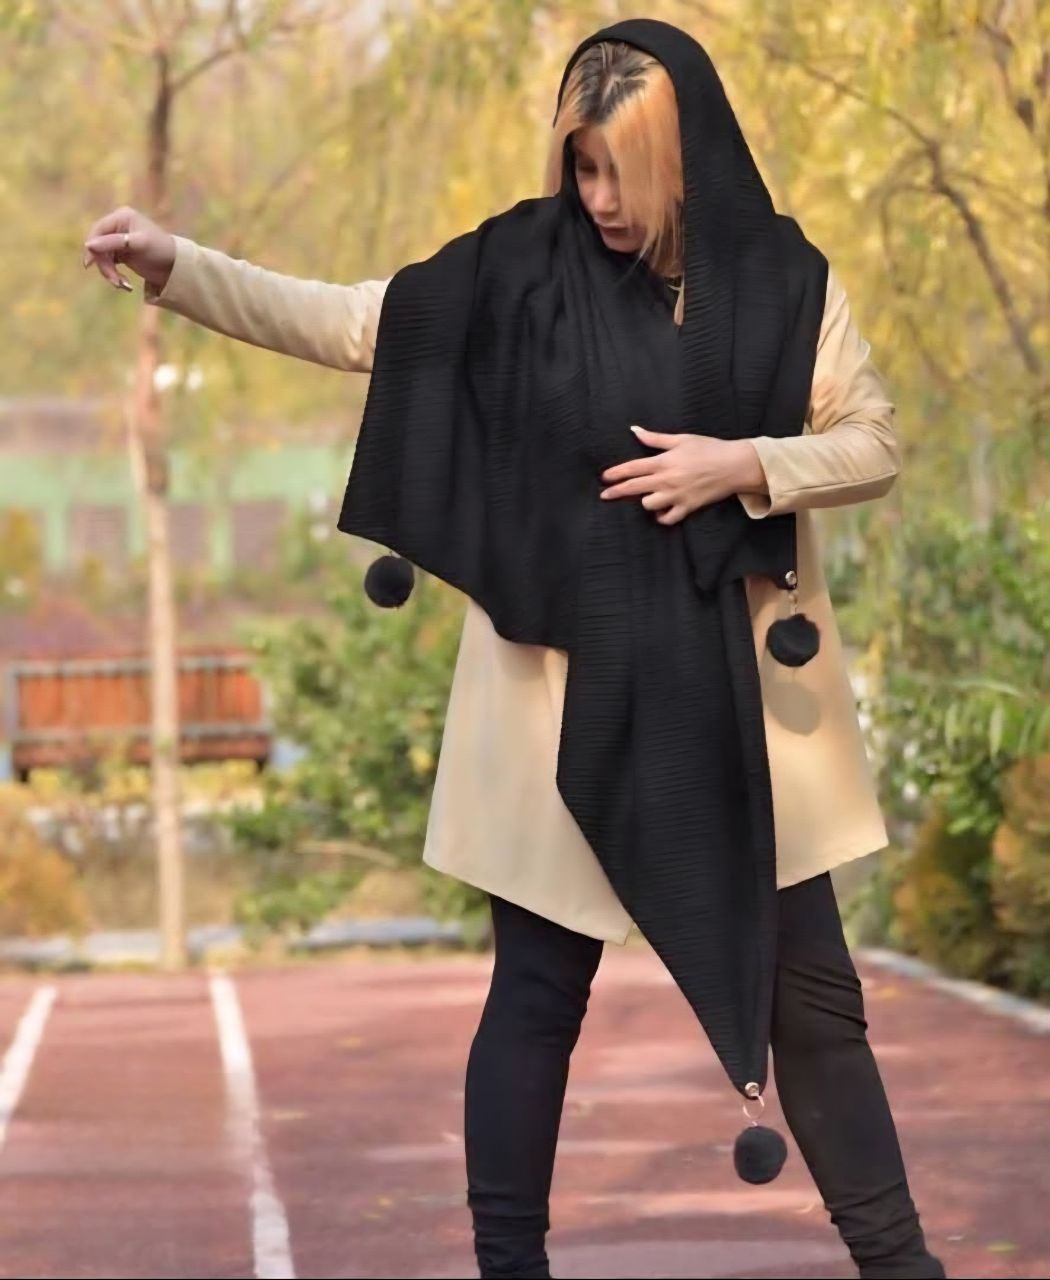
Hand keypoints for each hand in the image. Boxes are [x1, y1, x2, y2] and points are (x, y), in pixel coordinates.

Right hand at [82, 205, 175, 292]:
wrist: (175, 266)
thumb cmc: (160, 249)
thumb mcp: (138, 244)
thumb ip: (114, 243)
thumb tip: (88, 245)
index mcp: (122, 216)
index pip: (99, 229)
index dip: (93, 246)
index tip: (90, 263)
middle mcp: (118, 226)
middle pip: (98, 245)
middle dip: (104, 264)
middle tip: (114, 281)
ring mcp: (118, 240)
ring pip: (102, 256)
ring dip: (109, 272)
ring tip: (122, 285)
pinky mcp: (121, 254)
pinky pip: (109, 264)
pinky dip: (114, 274)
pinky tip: (125, 285)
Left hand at [599, 426, 765, 524]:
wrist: (734, 465)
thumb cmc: (709, 449)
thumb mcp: (681, 439)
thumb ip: (655, 439)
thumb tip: (634, 430)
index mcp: (664, 462)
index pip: (633, 468)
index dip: (616, 473)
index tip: (604, 478)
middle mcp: (667, 480)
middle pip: (635, 488)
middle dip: (617, 491)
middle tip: (605, 495)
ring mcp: (677, 495)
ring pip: (649, 505)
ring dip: (645, 502)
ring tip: (648, 497)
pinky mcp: (688, 507)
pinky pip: (668, 518)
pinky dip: (662, 517)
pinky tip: (661, 512)